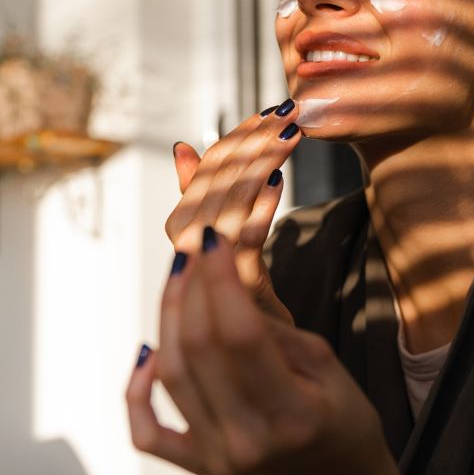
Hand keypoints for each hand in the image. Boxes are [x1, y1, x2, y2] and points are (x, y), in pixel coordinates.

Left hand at [126, 229, 410, 474]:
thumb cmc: (343, 421)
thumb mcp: (327, 364)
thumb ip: (273, 330)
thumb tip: (224, 287)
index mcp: (291, 415)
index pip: (240, 335)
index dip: (221, 281)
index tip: (216, 241)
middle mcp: (246, 441)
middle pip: (198, 349)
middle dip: (193, 287)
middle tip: (197, 248)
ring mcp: (216, 457)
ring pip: (171, 375)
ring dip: (168, 317)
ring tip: (180, 278)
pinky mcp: (197, 465)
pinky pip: (147, 430)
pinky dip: (136, 389)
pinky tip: (147, 350)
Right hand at [165, 101, 299, 324]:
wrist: (265, 363)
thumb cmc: (247, 300)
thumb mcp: (228, 243)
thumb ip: (204, 197)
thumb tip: (184, 147)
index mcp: (187, 233)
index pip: (207, 173)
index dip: (236, 139)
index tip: (268, 112)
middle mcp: (191, 252)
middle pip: (216, 185)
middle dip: (253, 142)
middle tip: (287, 111)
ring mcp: (212, 274)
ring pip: (228, 207)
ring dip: (260, 163)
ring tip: (289, 133)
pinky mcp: (239, 294)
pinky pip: (246, 244)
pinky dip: (260, 208)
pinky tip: (278, 181)